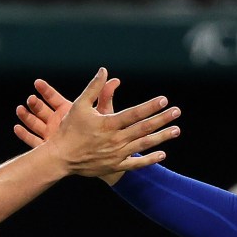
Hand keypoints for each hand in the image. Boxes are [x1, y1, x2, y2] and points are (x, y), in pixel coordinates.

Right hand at [15, 69, 178, 180]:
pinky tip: (162, 154)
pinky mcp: (115, 166)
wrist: (60, 157)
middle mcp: (115, 139)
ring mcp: (117, 154)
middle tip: (176, 112)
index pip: (134, 113)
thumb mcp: (79, 105)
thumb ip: (94, 88)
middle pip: (144, 128)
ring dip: (161, 137)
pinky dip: (150, 160)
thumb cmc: (69, 130)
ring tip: (176, 130)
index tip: (164, 100)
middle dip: (162, 119)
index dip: (150, 106)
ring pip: (144, 145)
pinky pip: (136, 164)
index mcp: (108, 123)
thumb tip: (104, 70)